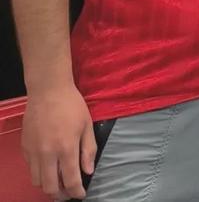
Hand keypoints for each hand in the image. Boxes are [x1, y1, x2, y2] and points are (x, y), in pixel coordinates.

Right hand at [22, 84, 96, 199]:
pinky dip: (39, 173)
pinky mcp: (25, 147)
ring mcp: (33, 152)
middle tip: (68, 193)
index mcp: (66, 148)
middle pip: (50, 188)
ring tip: (58, 182)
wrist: (48, 90)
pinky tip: (48, 166)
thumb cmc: (72, 105)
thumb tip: (88, 171)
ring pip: (37, 181)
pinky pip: (30, 169)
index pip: (71, 180)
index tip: (81, 194)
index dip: (77, 192)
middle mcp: (47, 154)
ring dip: (48, 186)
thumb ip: (88, 149)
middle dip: (61, 195)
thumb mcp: (87, 124)